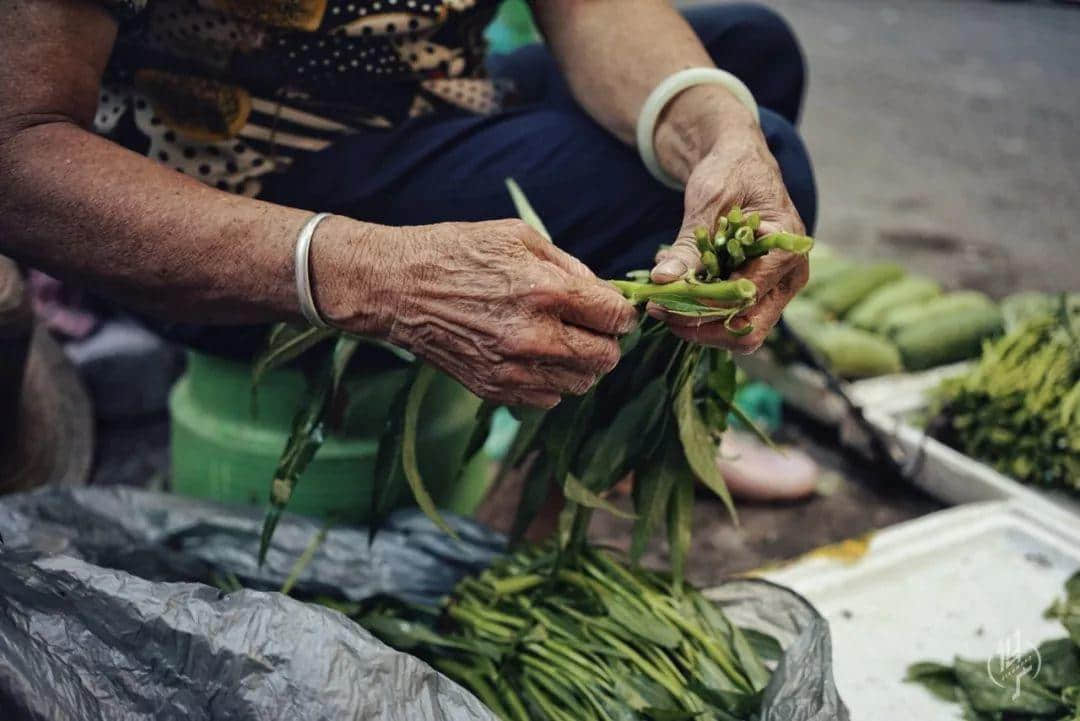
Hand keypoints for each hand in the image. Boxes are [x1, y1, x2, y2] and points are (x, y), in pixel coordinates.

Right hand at [317, 218, 637, 407]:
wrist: (396, 287)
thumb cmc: (455, 251)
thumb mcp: (517, 236)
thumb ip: (567, 265)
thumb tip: (602, 290)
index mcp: (545, 290)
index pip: (615, 317)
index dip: (621, 313)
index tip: (612, 309)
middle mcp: (533, 336)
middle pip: (606, 358)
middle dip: (606, 341)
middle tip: (590, 326)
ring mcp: (512, 368)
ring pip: (580, 384)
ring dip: (581, 365)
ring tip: (561, 341)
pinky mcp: (493, 388)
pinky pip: (547, 400)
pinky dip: (551, 382)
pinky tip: (534, 357)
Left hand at [649, 130, 808, 351]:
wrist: (740, 165)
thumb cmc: (732, 174)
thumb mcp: (708, 203)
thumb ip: (689, 246)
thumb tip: (662, 279)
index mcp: (786, 250)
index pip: (746, 296)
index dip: (704, 305)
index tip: (663, 301)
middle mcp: (789, 277)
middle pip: (748, 329)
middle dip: (699, 326)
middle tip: (658, 309)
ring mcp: (775, 289)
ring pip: (738, 332)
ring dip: (696, 322)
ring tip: (662, 297)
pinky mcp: (757, 294)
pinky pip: (729, 318)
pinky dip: (699, 311)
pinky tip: (676, 286)